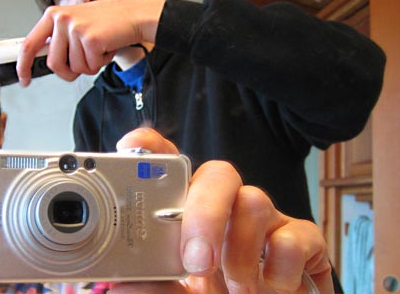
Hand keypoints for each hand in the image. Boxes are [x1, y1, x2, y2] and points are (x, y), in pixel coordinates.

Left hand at [17, 0, 164, 84]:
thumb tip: (47, 62)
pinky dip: (101, 63)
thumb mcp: (77, 25)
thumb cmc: (108, 23)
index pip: (30, 44)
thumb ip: (60, 40)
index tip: (24, 79)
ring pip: (74, 68)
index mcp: (53, 15)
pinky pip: (90, 66)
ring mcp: (75, 28)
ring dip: (89, 65)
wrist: (134, 15)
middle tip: (84, 63)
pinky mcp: (90, 39)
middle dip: (69, 72)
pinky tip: (107, 47)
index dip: (24, 65)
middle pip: (54, 64)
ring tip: (99, 48)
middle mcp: (61, 19)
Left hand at [113, 128, 332, 293]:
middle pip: (219, 175)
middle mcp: (227, 209)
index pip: (174, 169)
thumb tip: (123, 284)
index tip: (132, 146)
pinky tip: (271, 288)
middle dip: (206, 212)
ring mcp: (264, 221)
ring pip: (254, 200)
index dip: (155, 149)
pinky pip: (295, 235)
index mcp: (190, 217)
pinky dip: (280, 268)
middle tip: (198, 260)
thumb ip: (157, 290)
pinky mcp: (301, 240)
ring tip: (237, 288)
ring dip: (242, 250)